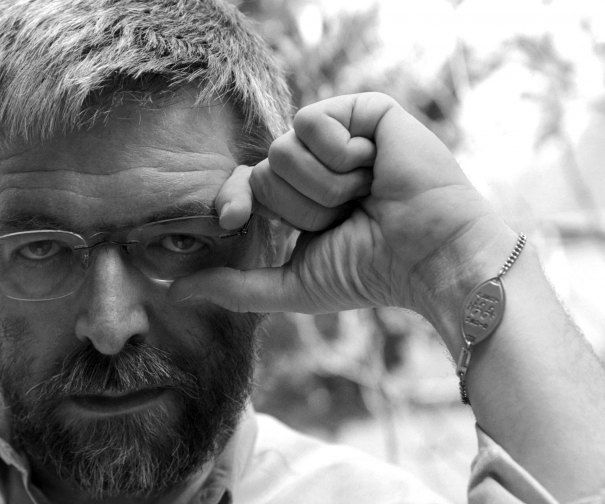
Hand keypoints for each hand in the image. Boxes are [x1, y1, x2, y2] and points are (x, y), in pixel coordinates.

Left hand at [169, 93, 510, 320]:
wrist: (429, 257)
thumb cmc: (369, 273)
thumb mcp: (292, 286)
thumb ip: (234, 287)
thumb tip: (175, 293)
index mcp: (300, 196)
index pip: (244, 185)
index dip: (232, 200)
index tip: (230, 222)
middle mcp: (316, 162)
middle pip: (263, 170)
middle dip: (302, 207)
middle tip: (349, 216)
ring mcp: (338, 134)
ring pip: (283, 150)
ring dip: (324, 188)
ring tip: (367, 194)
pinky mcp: (361, 110)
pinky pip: (311, 122)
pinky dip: (339, 156)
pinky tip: (375, 168)